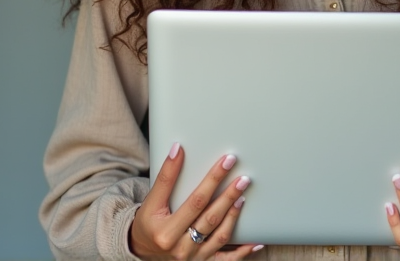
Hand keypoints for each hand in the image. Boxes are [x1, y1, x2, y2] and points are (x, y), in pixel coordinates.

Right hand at [130, 143, 262, 259]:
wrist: (142, 250)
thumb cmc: (148, 223)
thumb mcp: (151, 201)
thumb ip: (165, 177)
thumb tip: (177, 149)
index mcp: (167, 232)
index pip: (196, 201)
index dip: (213, 179)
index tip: (227, 161)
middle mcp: (181, 248)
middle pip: (211, 218)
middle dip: (228, 196)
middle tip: (243, 178)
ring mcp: (194, 258)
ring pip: (220, 236)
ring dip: (234, 216)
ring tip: (243, 197)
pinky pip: (226, 260)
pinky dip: (242, 251)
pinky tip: (256, 241)